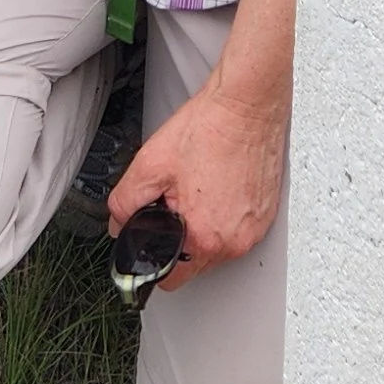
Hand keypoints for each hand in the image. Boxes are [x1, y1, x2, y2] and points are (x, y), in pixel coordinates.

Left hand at [107, 72, 287, 287]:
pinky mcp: (266, 215)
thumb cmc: (210, 128)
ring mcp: (254, 230)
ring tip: (197, 188)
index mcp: (205, 237)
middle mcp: (235, 242)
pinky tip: (218, 185)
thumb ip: (125, 204)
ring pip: (217, 247)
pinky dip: (224, 215)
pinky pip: (237, 230)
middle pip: (195, 264)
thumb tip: (117, 224)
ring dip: (202, 227)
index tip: (152, 240)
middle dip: (179, 239)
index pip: (172, 279)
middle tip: (175, 200)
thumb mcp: (150, 164)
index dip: (154, 260)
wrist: (247, 104)